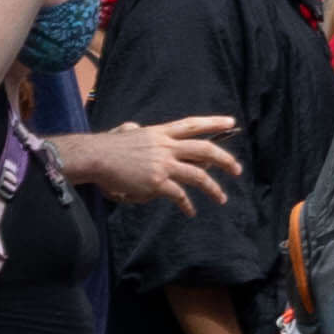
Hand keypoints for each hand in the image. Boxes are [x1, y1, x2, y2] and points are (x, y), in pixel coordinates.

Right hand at [51, 115, 242, 209]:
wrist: (97, 157)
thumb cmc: (107, 145)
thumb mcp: (126, 131)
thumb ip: (136, 129)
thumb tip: (136, 127)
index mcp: (160, 132)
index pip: (192, 124)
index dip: (214, 122)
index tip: (231, 122)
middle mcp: (166, 146)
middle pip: (204, 149)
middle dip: (225, 159)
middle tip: (237, 169)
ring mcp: (164, 164)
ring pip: (199, 175)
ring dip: (213, 188)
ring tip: (221, 197)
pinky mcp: (157, 182)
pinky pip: (179, 194)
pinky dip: (187, 204)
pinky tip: (190, 211)